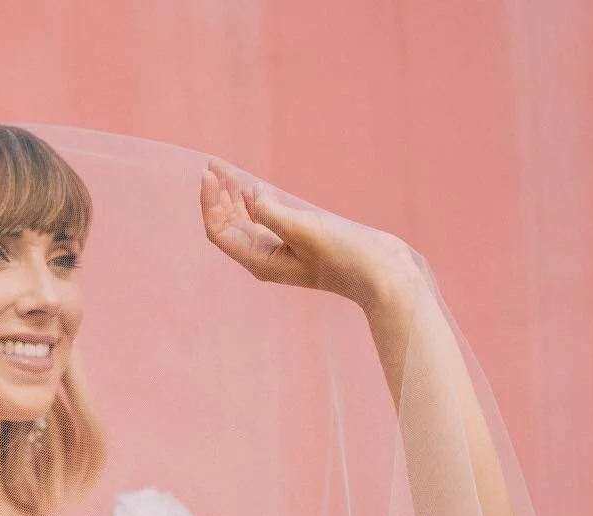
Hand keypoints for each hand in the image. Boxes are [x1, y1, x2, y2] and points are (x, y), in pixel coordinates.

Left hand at [199, 157, 418, 309]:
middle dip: (218, 194)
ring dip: (234, 196)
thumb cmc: (344, 254)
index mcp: (259, 261)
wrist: (383, 274)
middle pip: (228, 225)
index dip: (210, 201)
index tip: (210, 172)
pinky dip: (256, 203)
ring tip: (225, 170)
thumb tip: (250, 192)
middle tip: (212, 163)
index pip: (219, 230)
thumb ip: (270, 211)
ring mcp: (282, 251)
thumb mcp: (303, 229)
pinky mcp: (299, 243)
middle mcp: (265, 258)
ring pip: (246, 222)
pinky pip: (267, 221)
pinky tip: (253, 188)